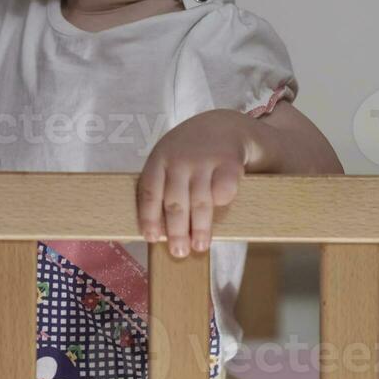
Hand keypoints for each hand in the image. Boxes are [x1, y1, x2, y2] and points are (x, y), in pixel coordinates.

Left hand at [136, 110, 251, 257]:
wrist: (224, 125)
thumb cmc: (190, 152)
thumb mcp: (169, 158)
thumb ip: (162, 185)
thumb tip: (156, 230)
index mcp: (159, 159)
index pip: (150, 191)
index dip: (149, 217)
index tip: (151, 238)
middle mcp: (180, 159)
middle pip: (175, 202)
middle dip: (176, 231)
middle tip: (178, 252)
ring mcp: (205, 161)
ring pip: (200, 202)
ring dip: (200, 228)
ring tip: (200, 246)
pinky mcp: (229, 163)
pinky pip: (224, 192)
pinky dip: (222, 205)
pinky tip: (220, 215)